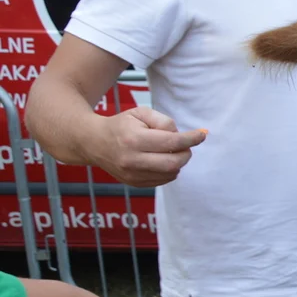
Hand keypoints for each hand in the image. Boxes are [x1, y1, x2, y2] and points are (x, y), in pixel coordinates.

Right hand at [89, 108, 206, 187]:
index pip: (172, 142)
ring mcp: (132, 175)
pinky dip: (169, 170)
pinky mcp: (134, 184)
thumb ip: (164, 122)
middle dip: (186, 153)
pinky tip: (162, 159)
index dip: (191, 139)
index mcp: (134, 139)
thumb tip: (182, 137)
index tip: (202, 134)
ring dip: (178, 162)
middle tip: (186, 145)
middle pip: (174, 163)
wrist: (94, 142)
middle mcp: (132, 160)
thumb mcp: (141, 113)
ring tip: (169, 150)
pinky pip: (163, 180)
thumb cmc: (122, 125)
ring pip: (170, 173)